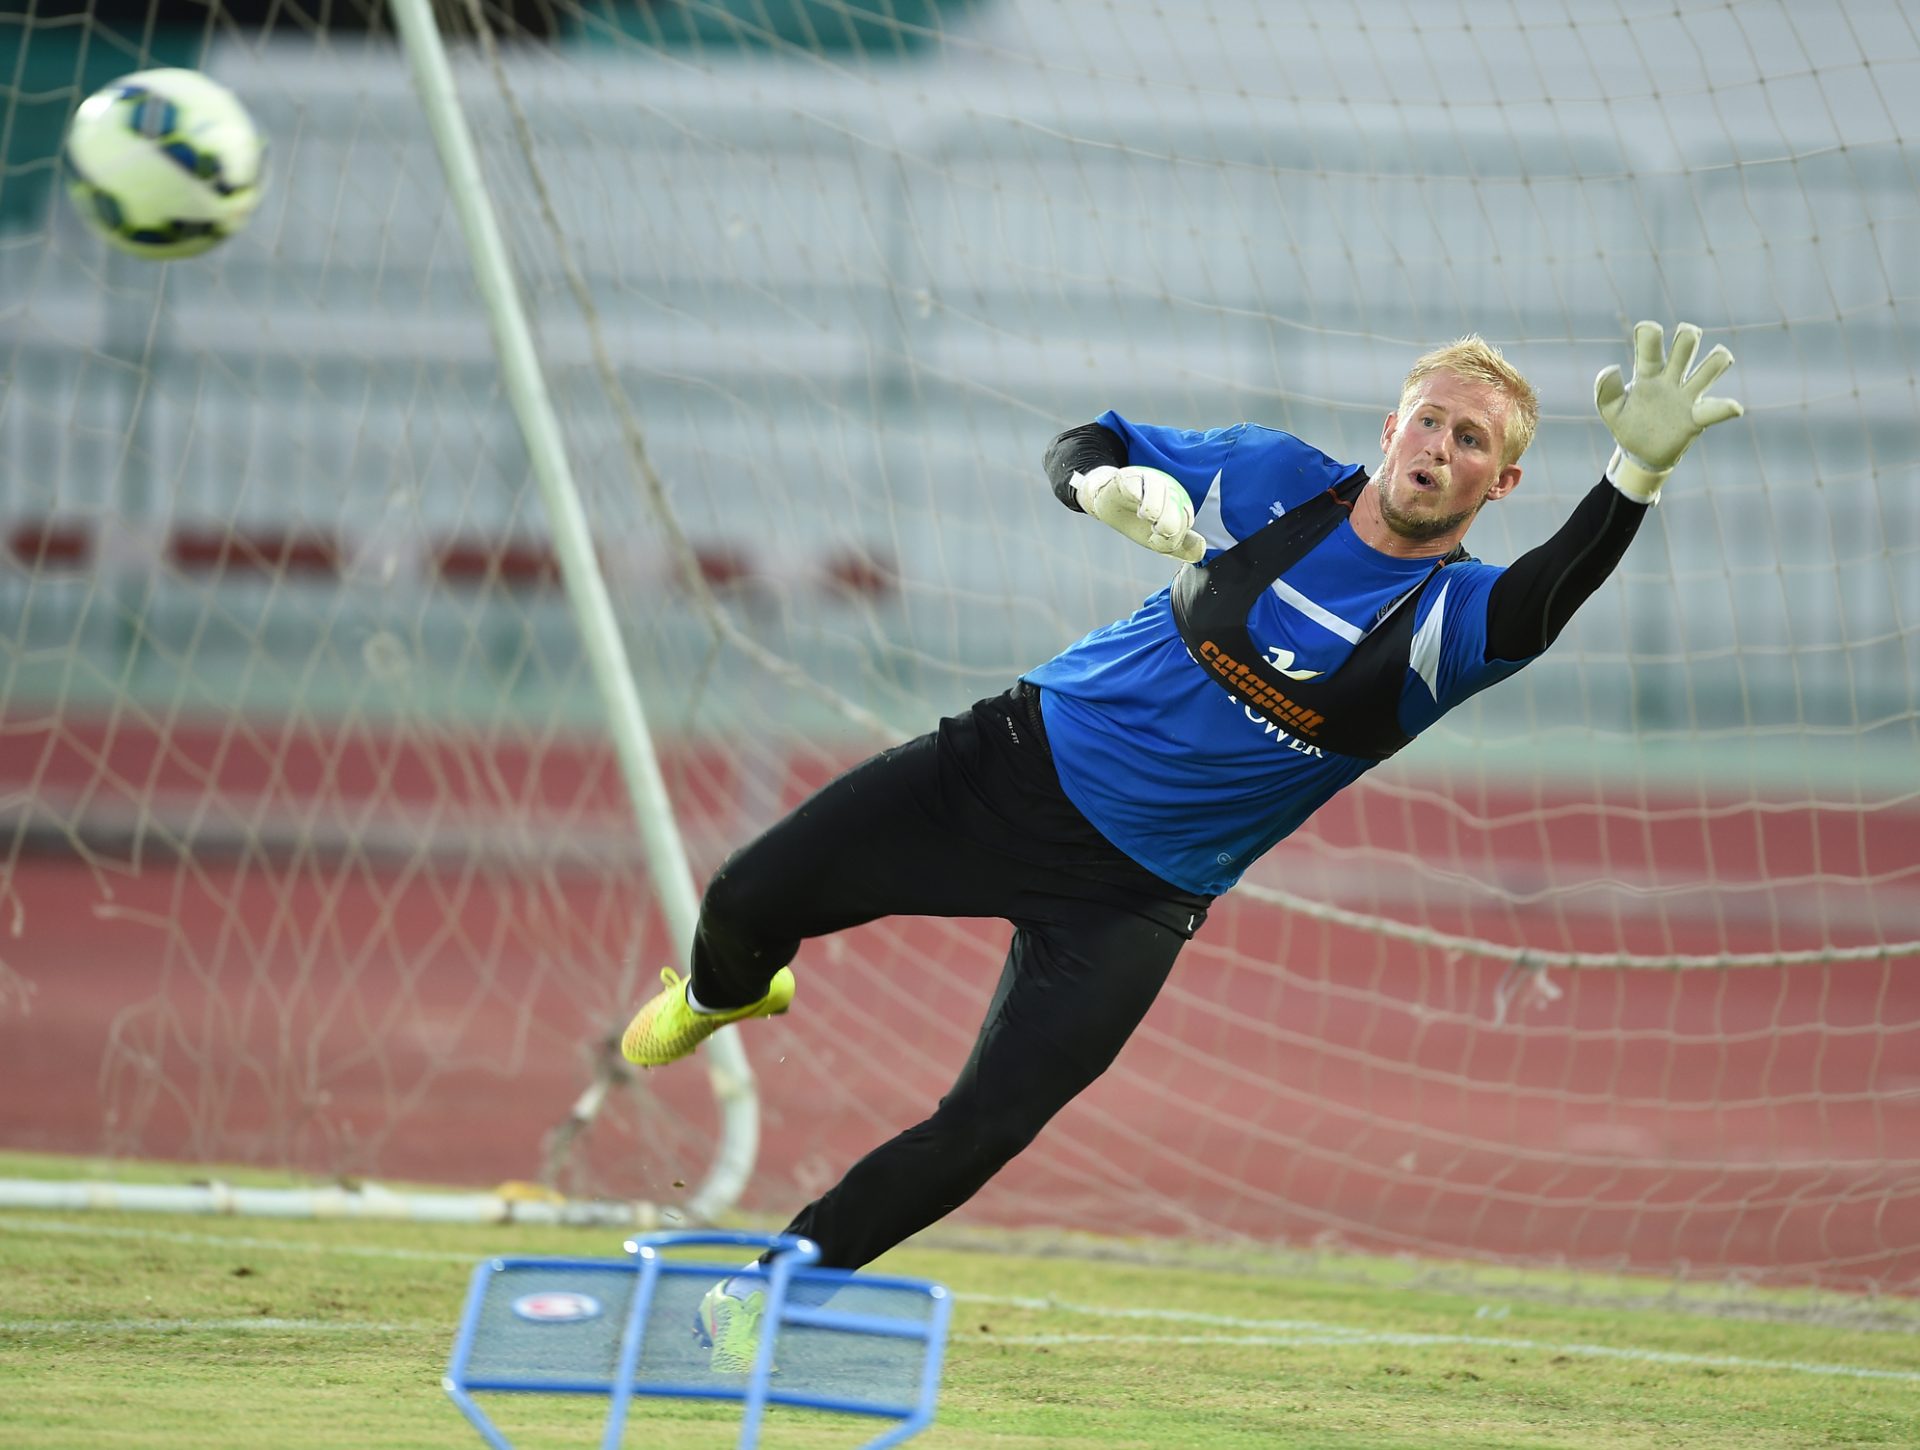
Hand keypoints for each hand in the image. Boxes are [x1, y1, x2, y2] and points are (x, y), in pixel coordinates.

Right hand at [1073, 464, 1207, 562]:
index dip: (1174, 535)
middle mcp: (1167, 489)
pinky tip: (1133, 500)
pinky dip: (1135, 494)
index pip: (1185, 519)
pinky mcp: (1127, 477)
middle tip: (1155, 528)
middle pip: (1176, 501)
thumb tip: (1201, 551)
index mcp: (1178, 504)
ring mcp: (1148, 480)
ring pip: (1158, 488)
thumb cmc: (1134, 520)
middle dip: (1168, 522)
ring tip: (1144, 515)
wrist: (1106, 502)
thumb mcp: (1158, 539)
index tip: (1158, 537)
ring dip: (1153, 507)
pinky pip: (1135, 483)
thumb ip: (1180, 547)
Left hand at [1594, 320, 1743, 502]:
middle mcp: (1671, 379)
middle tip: (1688, 333)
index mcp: (1647, 373)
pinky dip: (1726, 408)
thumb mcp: (1610, 410)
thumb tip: (1612, 368)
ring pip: (1709, 370)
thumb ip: (1606, 391)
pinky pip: (1716, 410)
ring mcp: (1687, 396)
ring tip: (1721, 356)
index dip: (1650, 334)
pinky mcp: (1697, 418)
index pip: (1650, 346)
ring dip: (1716, 360)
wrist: (1640, 453)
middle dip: (1688, 337)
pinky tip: (1733, 408)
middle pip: (1685, 348)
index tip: (1647, 328)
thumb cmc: (1626, 424)